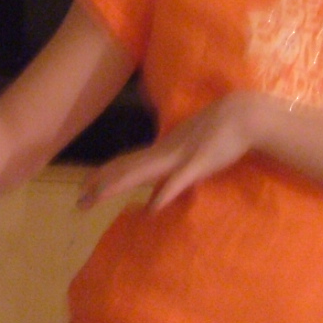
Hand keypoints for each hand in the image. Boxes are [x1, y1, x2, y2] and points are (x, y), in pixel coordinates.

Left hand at [80, 92, 267, 212]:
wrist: (243, 115)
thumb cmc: (220, 131)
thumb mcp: (193, 152)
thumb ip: (177, 170)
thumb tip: (160, 190)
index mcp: (162, 151)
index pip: (127, 163)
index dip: (105, 175)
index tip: (84, 186)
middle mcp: (164, 153)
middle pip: (127, 169)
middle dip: (101, 185)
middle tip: (79, 202)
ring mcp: (180, 158)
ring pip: (143, 173)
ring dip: (119, 185)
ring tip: (97, 198)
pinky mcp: (199, 164)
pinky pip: (178, 181)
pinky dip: (164, 193)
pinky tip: (152, 208)